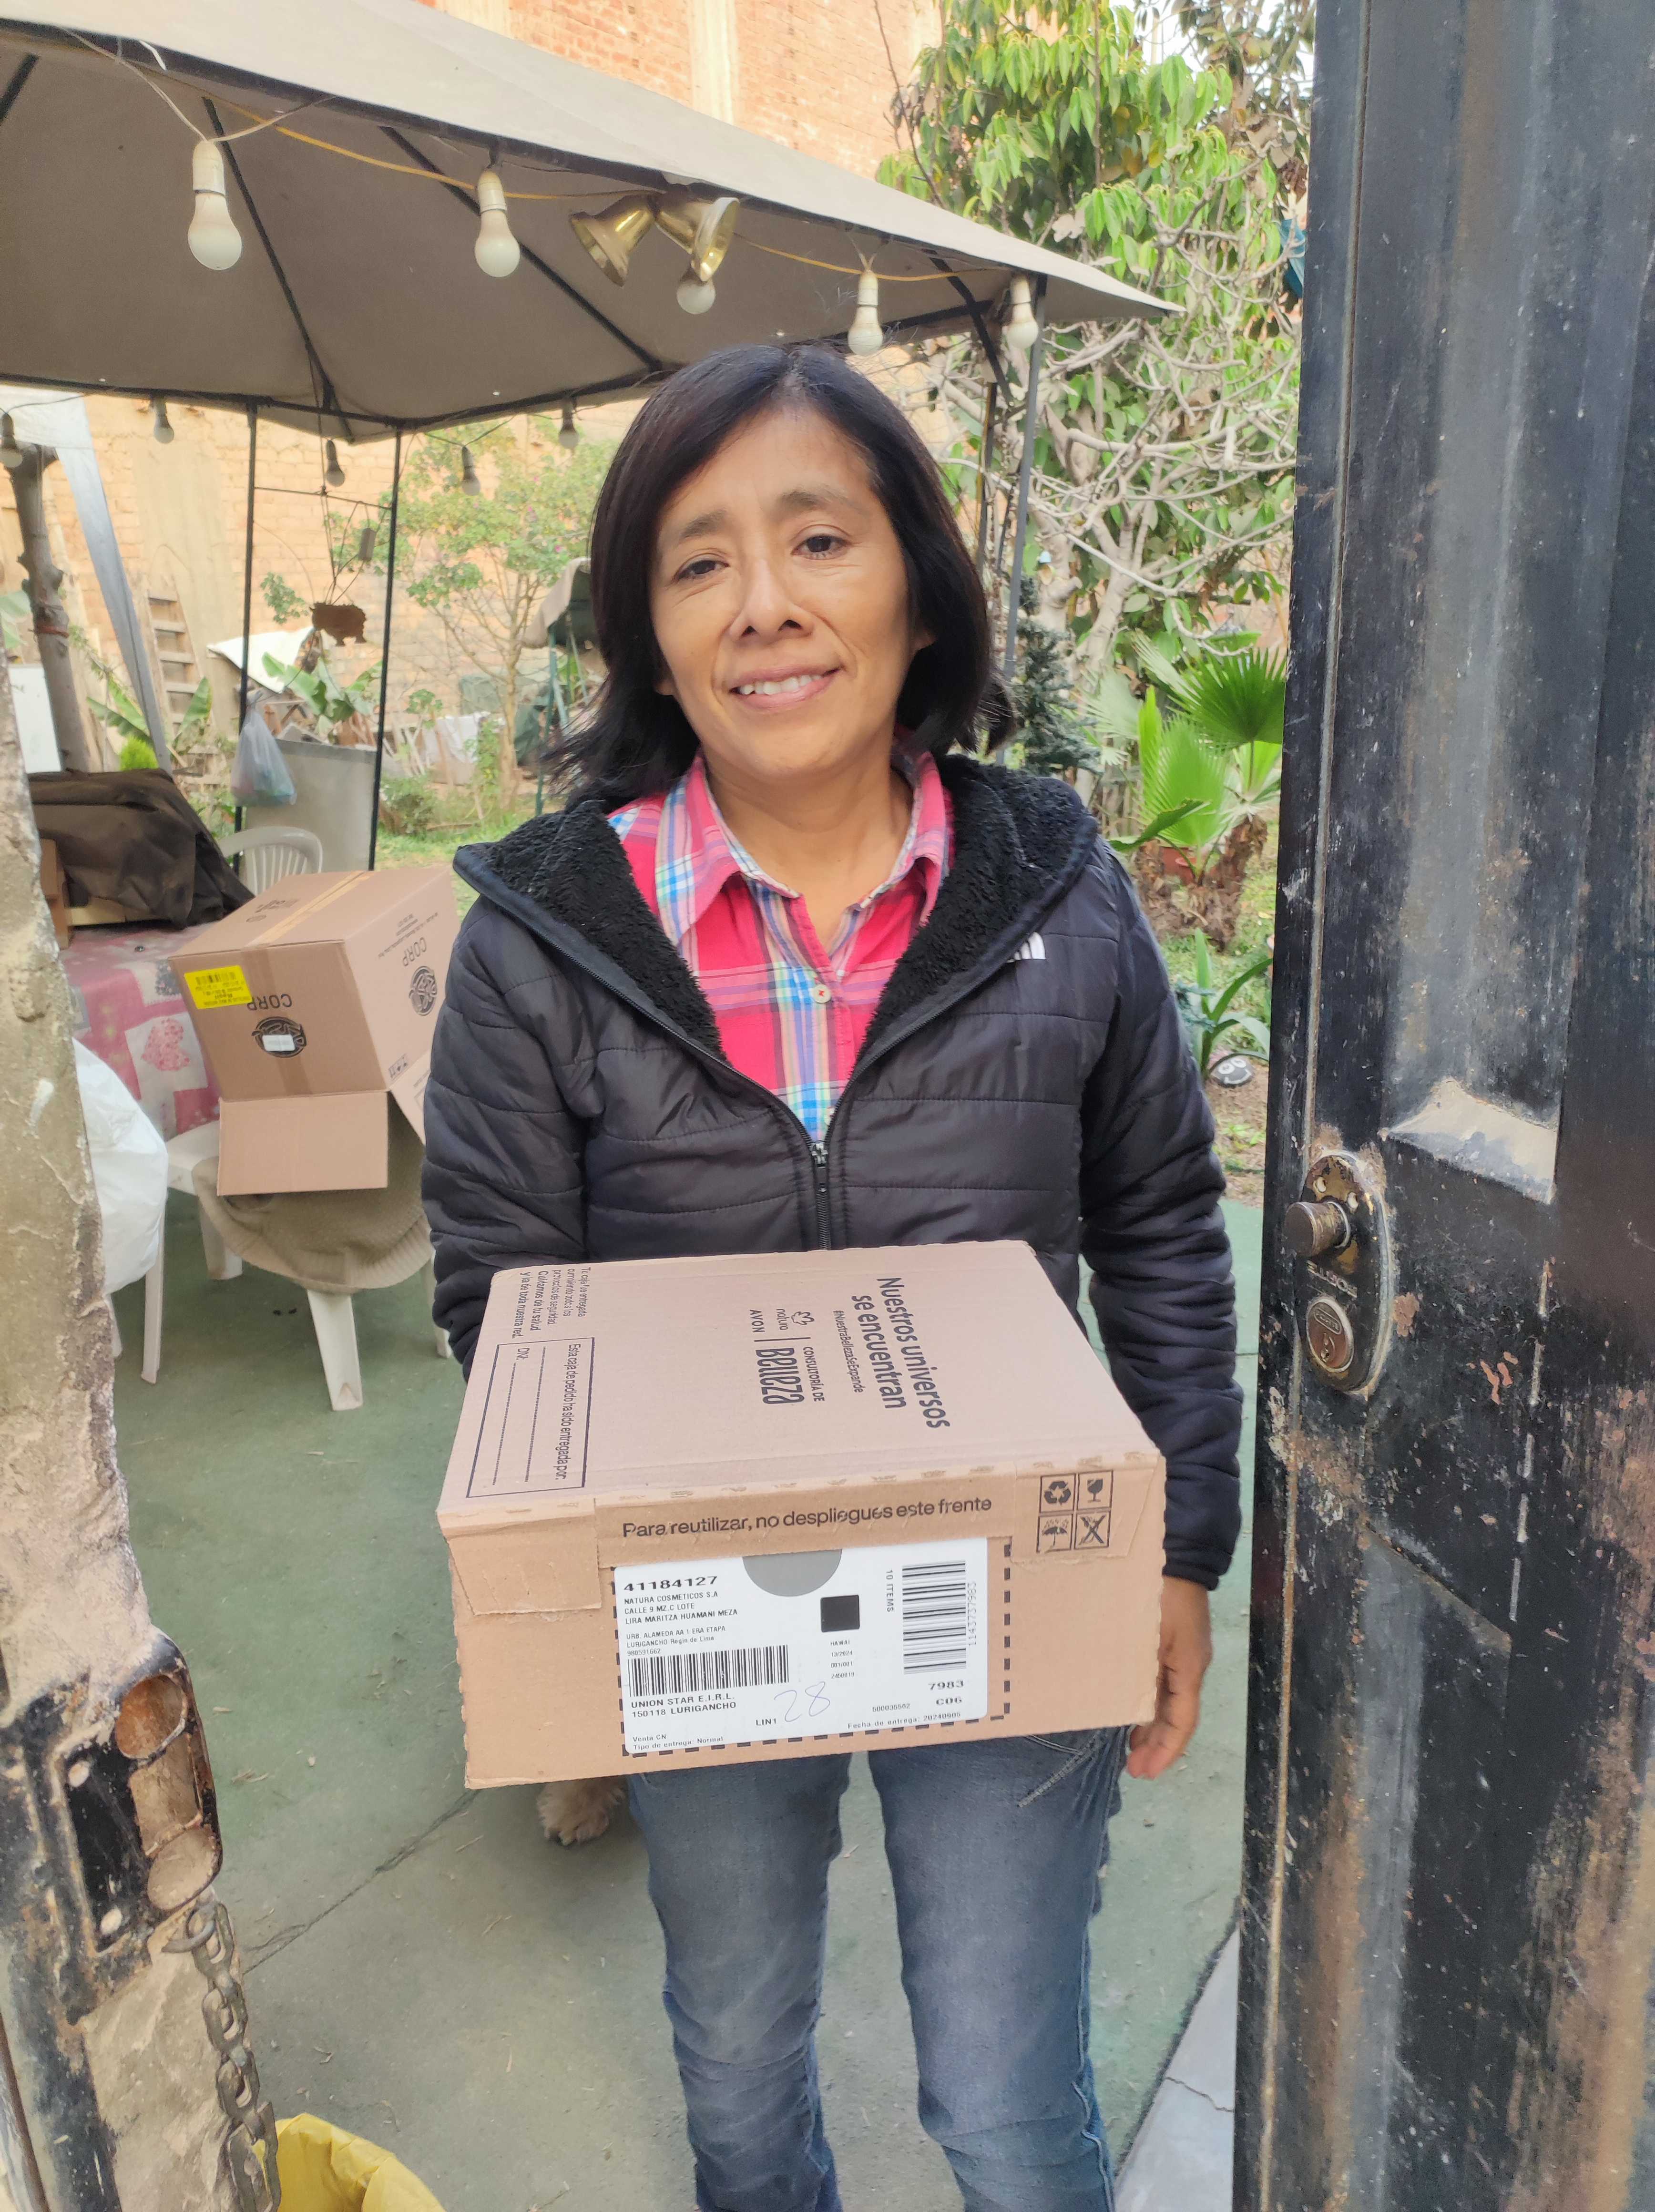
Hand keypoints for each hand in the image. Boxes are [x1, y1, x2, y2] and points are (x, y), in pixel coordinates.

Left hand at [1126, 1577, 1212, 1779]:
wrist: (1179, 1551)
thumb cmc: (1159, 1589)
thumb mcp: (1146, 1630)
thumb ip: (1138, 1667)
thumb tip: (1125, 1704)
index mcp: (1188, 1666)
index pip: (1182, 1720)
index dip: (1166, 1749)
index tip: (1146, 1771)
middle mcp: (1190, 1666)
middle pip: (1177, 1717)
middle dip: (1158, 1746)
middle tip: (1134, 1770)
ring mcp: (1182, 1655)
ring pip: (1169, 1703)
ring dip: (1153, 1728)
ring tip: (1132, 1751)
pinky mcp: (1171, 1644)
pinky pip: (1163, 1684)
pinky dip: (1150, 1704)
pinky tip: (1134, 1712)